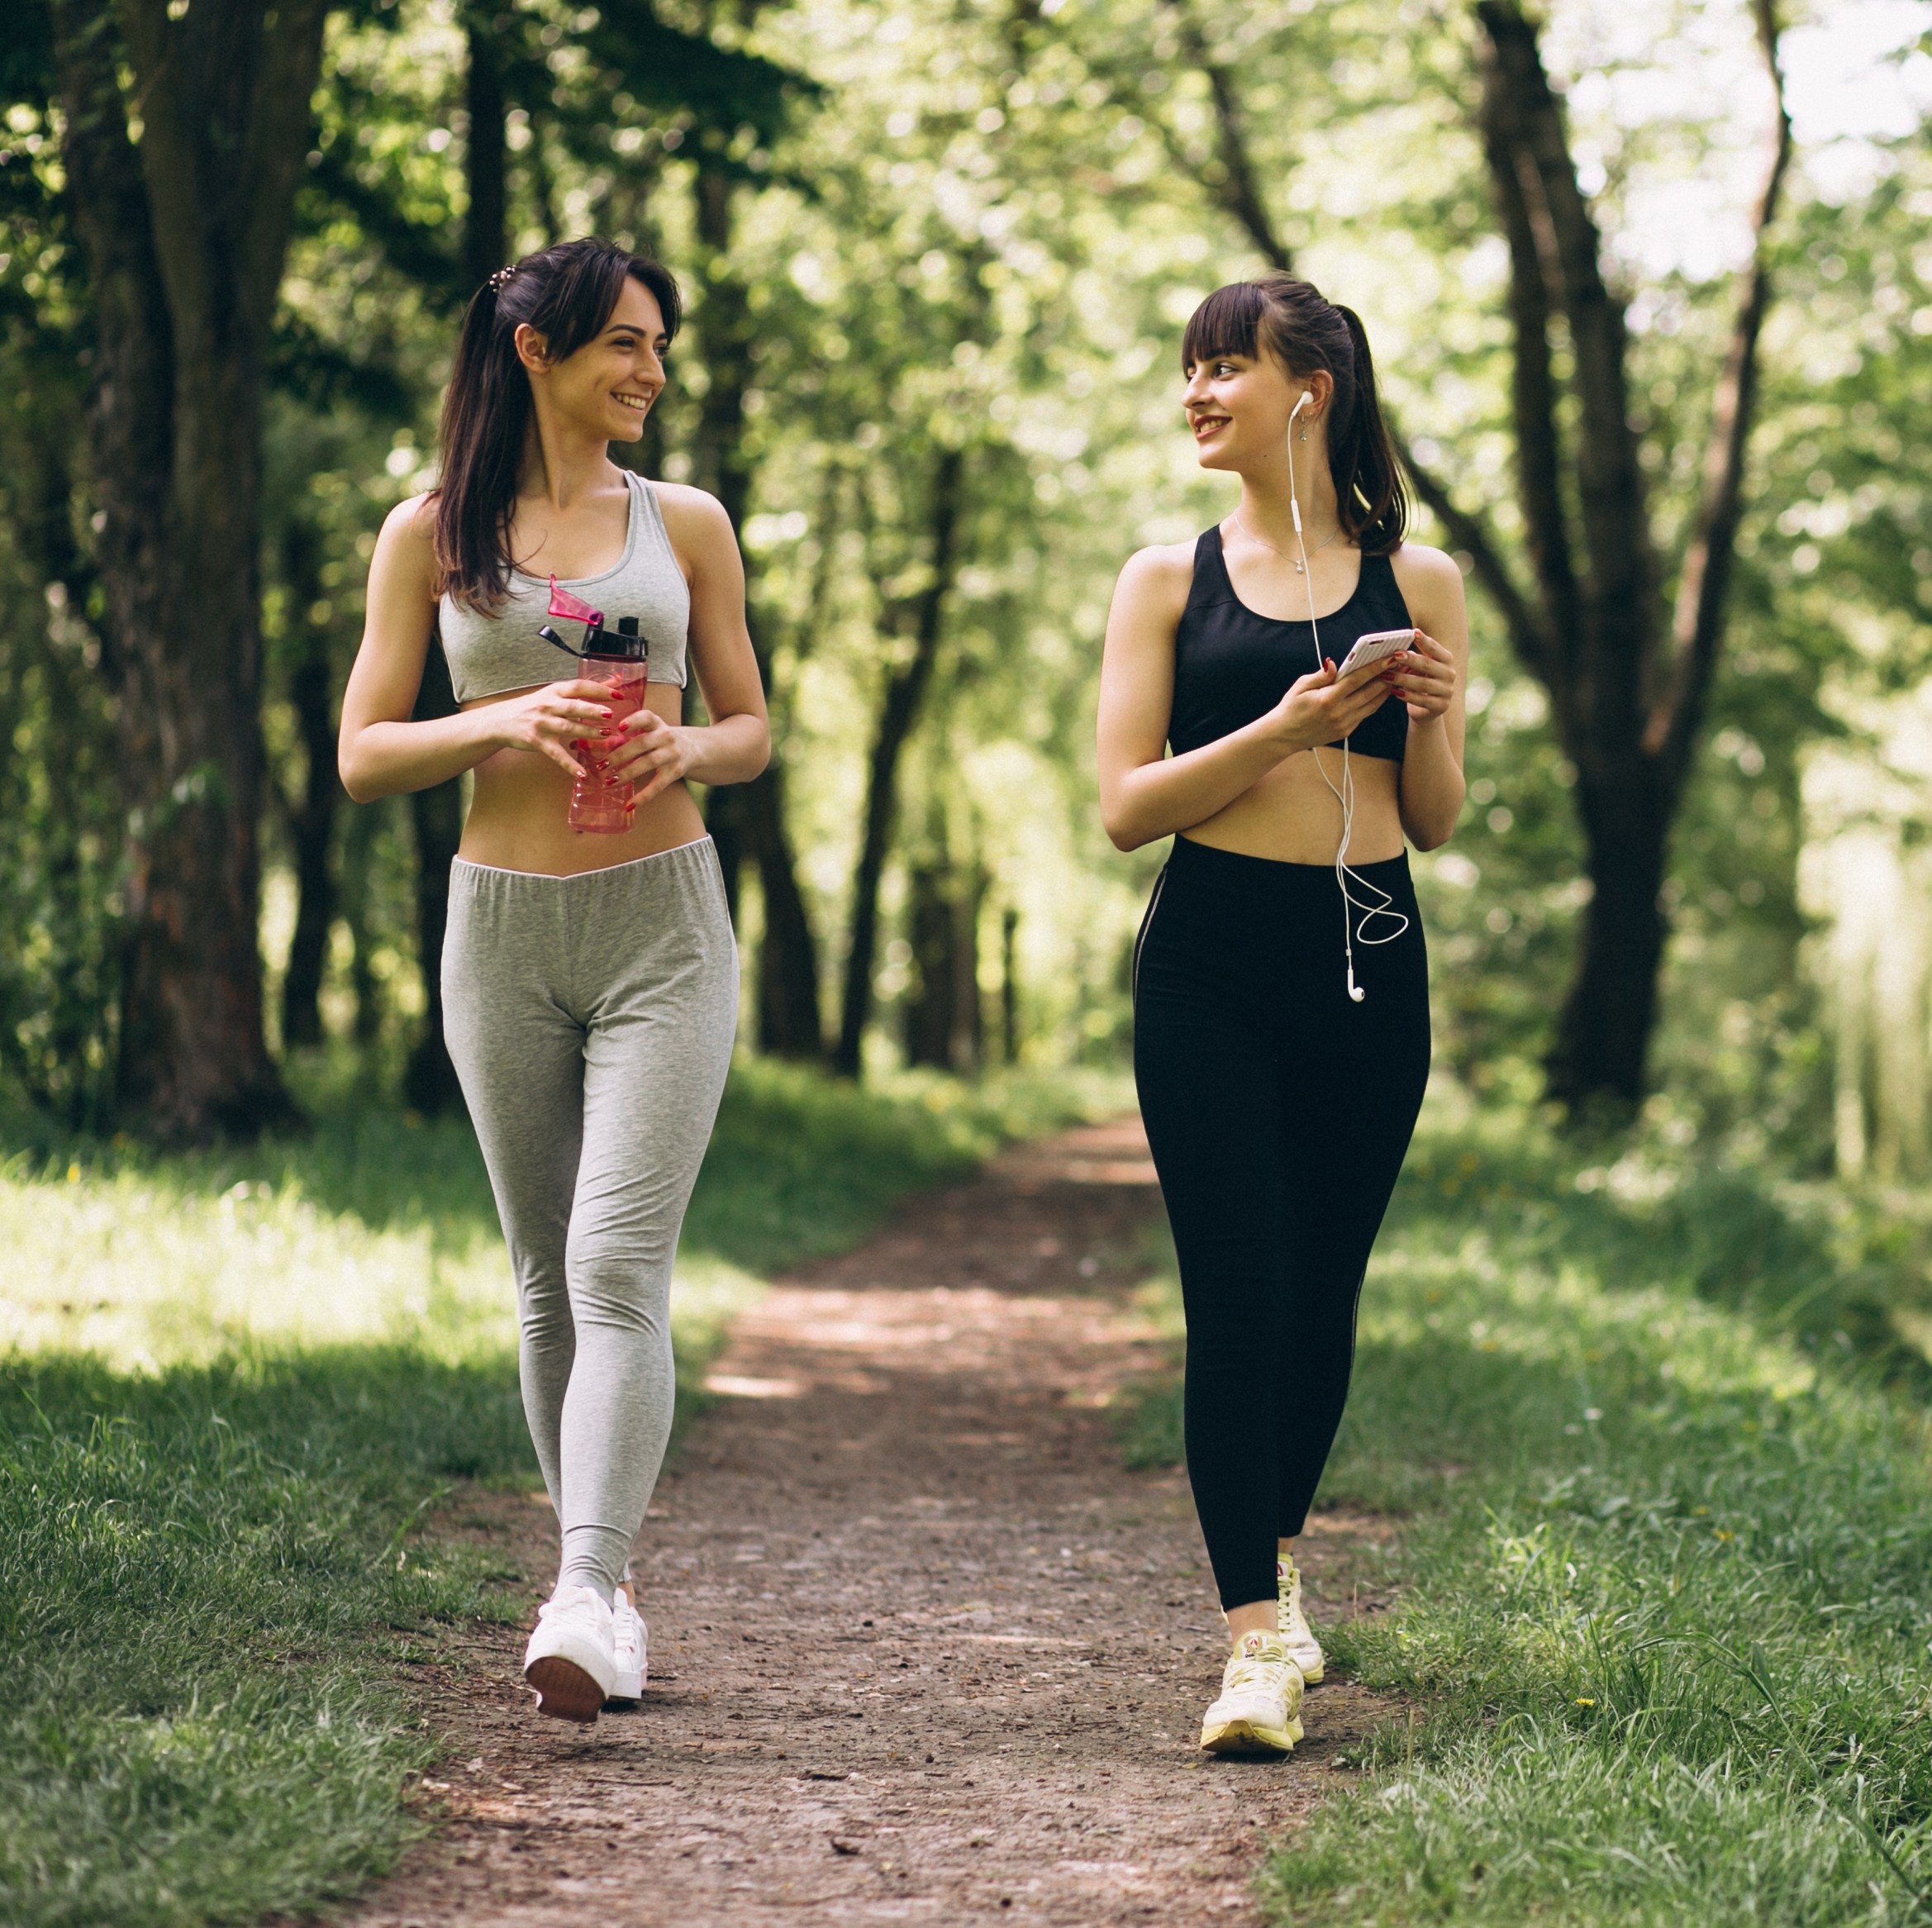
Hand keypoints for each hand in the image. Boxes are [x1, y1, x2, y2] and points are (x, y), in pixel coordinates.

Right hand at [487, 679, 618, 777]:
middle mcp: (548, 705)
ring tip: (605, 735)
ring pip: (567, 728)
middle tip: (610, 715)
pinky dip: (569, 765)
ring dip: (587, 732)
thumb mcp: (554, 694)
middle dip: (591, 710)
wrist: (501, 720)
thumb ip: (581, 691)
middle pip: (573, 706)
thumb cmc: (532, 707)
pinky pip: (556, 754)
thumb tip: (613, 682)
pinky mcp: (537, 741)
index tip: (618, 694)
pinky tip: (582, 774)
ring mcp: (542, 724)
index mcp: (555, 691)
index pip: (579, 686)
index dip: (598, 689)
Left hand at [601, 707, 691, 802]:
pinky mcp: (675, 771)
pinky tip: (629, 804)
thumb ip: (628, 735)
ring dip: (627, 773)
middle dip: (620, 754)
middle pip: (642, 744)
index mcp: (657, 723)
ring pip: (648, 762)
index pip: (646, 717)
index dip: (634, 721)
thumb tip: (592, 745)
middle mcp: (666, 736)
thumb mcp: (651, 730)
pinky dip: (643, 796)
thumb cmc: (660, 739)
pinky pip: (658, 785)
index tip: (619, 727)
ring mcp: (672, 754)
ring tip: (609, 781)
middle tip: (601, 765)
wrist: (694, 747)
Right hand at [1270, 651, 1399, 753]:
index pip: (1357, 680)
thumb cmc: (1290, 708)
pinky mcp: (1346, 731)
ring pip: (1372, 704)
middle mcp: (1339, 713)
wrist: (1284, 736)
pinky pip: (1365, 713)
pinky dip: (1375, 701)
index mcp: (1327, 699)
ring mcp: (1344, 724)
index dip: (1376, 667)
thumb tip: (1334, 664)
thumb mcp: (1300, 687)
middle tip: (1400, 664)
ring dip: (1385, 690)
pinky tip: (1381, 691)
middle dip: (1387, 677)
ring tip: (1395, 676)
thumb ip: (1320, 675)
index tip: (1389, 657)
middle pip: (1370, 692)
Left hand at [1380, 629, 1456, 722]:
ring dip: (1403, 679)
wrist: (1426, 709)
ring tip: (1387, 676)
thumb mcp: (1418, 667)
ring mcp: (1447, 691)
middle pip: (1428, 665)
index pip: (1435, 649)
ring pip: (1424, 684)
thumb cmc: (1419, 681)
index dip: (1425, 641)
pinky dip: (1408, 696)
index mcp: (1446, 660)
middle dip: (1411, 660)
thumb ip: (1412, 657)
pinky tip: (1395, 692)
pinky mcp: (1442, 706)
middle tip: (1395, 655)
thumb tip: (1396, 648)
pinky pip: (1423, 700)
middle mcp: (1450, 674)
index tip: (1413, 632)